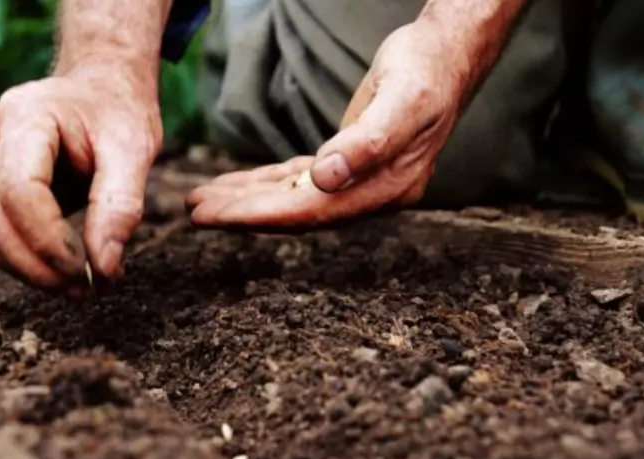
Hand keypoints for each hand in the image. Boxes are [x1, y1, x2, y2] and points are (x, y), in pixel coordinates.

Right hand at [0, 63, 161, 294]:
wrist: (103, 87)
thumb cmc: (119, 110)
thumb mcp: (134, 149)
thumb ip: (120, 206)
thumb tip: (105, 269)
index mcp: (24, 119)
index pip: (20, 192)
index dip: (51, 240)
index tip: (90, 271)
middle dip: (41, 266)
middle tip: (88, 291)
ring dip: (36, 272)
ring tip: (85, 288)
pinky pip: (6, 236)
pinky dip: (35, 261)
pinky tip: (73, 271)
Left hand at [186, 21, 467, 229]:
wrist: (447, 56)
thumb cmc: (426, 73)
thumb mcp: (401, 102)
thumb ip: (367, 143)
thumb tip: (325, 179)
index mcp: (384, 188)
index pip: (311, 211)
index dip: (260, 216)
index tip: (216, 216)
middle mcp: (371, 194)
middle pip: (296, 212)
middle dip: (244, 213)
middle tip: (195, 211)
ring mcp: (361, 181)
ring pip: (293, 199)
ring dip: (249, 200)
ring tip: (204, 199)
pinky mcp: (349, 163)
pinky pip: (300, 181)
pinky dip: (267, 183)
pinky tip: (240, 184)